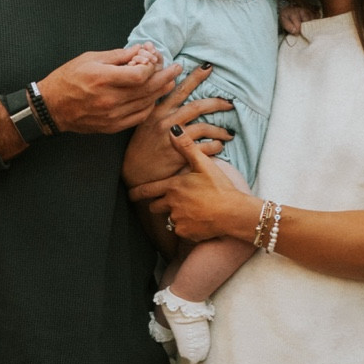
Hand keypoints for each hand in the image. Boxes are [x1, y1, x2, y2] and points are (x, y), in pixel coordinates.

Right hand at [37, 45, 178, 134]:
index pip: (139, 75)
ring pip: (146, 104)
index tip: (154, 60)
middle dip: (165, 77)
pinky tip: (153, 98)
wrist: (52, 107)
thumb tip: (139, 51)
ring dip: (160, 92)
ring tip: (169, 82)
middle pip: (147, 89)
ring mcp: (112, 115)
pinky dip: (149, 107)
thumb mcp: (89, 58)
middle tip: (176, 68)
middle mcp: (109, 99)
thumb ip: (117, 56)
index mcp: (103, 79)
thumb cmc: (67, 79)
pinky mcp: (112, 126)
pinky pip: (138, 117)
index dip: (151, 67)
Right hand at [122, 65, 235, 188]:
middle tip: (230, 103)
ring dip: (220, 130)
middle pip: (198, 106)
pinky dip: (215, 146)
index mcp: (158, 111)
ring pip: (204, 127)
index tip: (208, 67)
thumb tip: (174, 92)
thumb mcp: (145, 123)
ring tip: (229, 133)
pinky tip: (219, 146)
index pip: (179, 89)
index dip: (195, 76)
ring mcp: (174, 138)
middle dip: (217, 102)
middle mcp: (166, 121)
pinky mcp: (180, 154)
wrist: (135, 174)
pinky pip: (205, 147)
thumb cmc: (141, 147)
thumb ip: (160, 109)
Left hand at [129, 129, 260, 243]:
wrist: (232, 213)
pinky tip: (199, 220)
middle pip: (155, 207)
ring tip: (192, 210)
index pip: (147, 190)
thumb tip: (174, 129)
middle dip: (158, 205)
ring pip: (169, 219)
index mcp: (173, 187)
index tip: (130, 194)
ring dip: (175, 215)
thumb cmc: (220, 188)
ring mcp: (177, 220)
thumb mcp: (204, 165)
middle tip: (171, 202)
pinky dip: (187, 226)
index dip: (136, 192)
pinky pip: (180, 230)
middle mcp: (171, 204)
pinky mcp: (186, 233)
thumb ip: (187, 148)